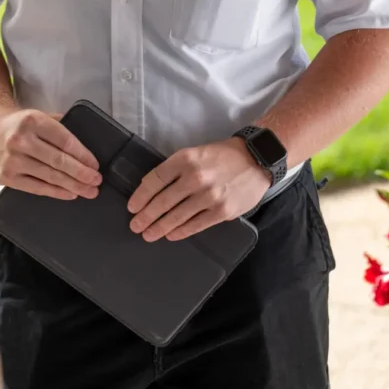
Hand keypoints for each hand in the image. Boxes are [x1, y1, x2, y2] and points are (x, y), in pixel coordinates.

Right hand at [0, 108, 101, 200]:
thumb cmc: (21, 125)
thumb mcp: (40, 117)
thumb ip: (61, 128)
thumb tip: (86, 151)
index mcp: (33, 121)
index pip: (65, 141)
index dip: (83, 155)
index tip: (95, 165)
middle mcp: (20, 140)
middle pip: (59, 161)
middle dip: (82, 174)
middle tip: (96, 181)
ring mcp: (11, 160)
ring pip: (50, 176)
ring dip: (73, 186)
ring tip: (88, 190)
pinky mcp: (5, 176)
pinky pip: (37, 188)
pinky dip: (56, 192)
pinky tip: (69, 193)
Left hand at [127, 138, 270, 241]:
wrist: (256, 160)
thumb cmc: (221, 156)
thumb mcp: (195, 153)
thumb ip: (176, 169)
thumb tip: (153, 189)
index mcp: (185, 159)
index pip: (155, 180)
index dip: (140, 196)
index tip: (132, 207)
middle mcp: (195, 178)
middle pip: (163, 201)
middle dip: (146, 216)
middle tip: (135, 226)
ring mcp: (209, 197)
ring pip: (177, 216)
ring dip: (159, 227)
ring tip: (148, 234)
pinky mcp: (222, 212)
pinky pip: (195, 225)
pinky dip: (180, 232)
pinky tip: (170, 235)